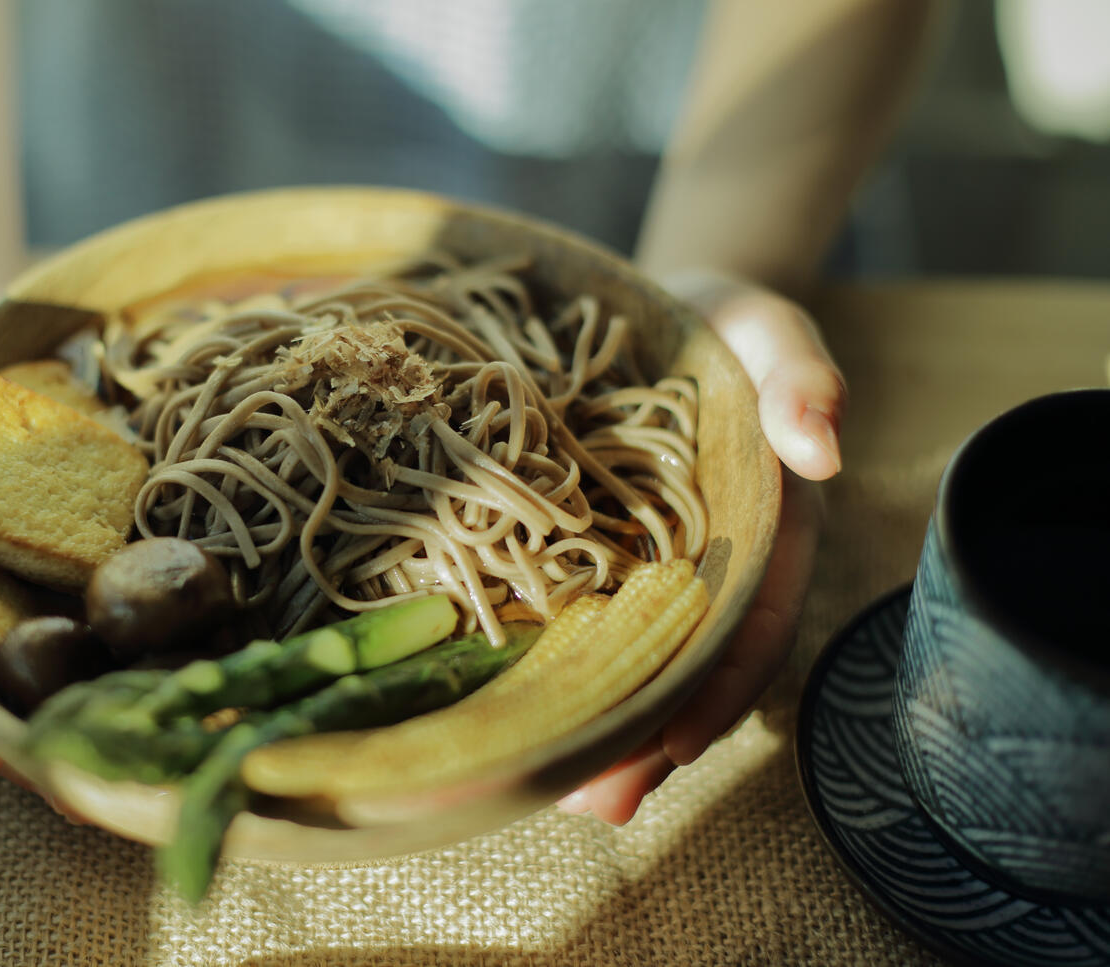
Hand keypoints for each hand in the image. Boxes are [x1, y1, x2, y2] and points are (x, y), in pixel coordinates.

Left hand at [559, 270, 842, 823]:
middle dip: (645, 739)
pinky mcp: (595, 554)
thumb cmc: (727, 325)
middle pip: (686, 669)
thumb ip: (800, 376)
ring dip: (596, 725)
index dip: (720, 690)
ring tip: (542, 785)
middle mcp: (711, 568)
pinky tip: (511, 707)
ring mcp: (651, 568)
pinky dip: (555, 665)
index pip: (752, 625)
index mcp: (766, 534)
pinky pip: (581, 619)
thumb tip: (823, 444)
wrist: (667, 311)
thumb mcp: (770, 332)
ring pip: (632, 661)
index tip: (674, 745)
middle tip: (593, 803)